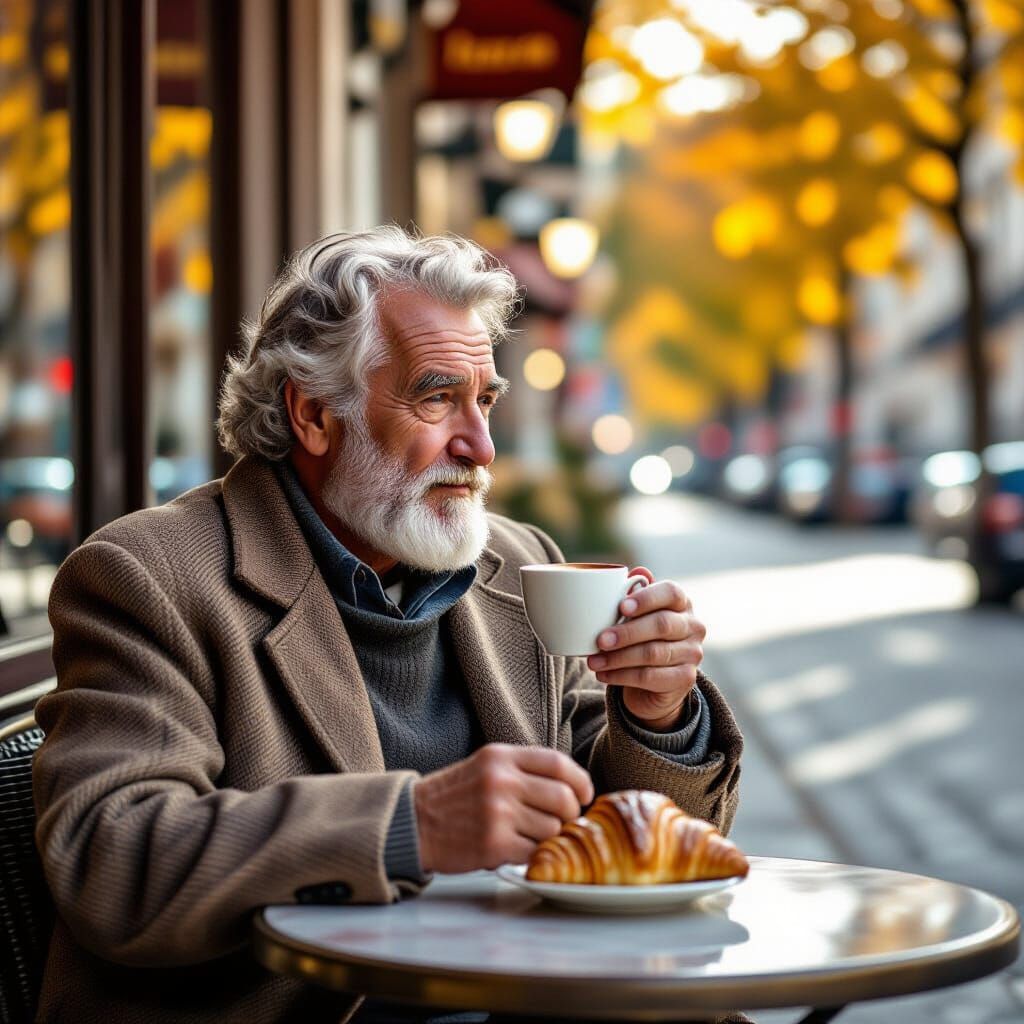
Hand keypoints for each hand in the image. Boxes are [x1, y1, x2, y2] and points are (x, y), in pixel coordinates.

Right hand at [412, 744, 593, 873]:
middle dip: (570, 815)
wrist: (413, 822)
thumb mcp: (486, 766)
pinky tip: (516, 850)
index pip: (558, 763)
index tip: (585, 795)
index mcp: (502, 757)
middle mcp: (502, 781)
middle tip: (560, 823)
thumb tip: (571, 787)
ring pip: (552, 829)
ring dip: (548, 838)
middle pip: (564, 799)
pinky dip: (532, 855)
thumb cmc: (454, 797)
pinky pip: (534, 852)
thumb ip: (523, 770)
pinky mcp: (493, 844)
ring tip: (528, 837)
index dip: (580, 781)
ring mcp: (498, 812)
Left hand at [586, 571, 705, 730]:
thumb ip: (634, 593)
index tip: (621, 607)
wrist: (655, 680)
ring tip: (593, 660)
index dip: (647, 598)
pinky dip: (622, 676)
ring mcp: (692, 653)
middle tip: (600, 640)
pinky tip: (603, 674)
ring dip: (618, 658)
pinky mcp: (685, 678)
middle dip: (627, 633)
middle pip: (662, 625)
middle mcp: (693, 626)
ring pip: (654, 654)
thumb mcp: (636, 613)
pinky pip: (651, 677)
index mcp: (682, 603)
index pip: (671, 593)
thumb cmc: (641, 635)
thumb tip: (637, 572)